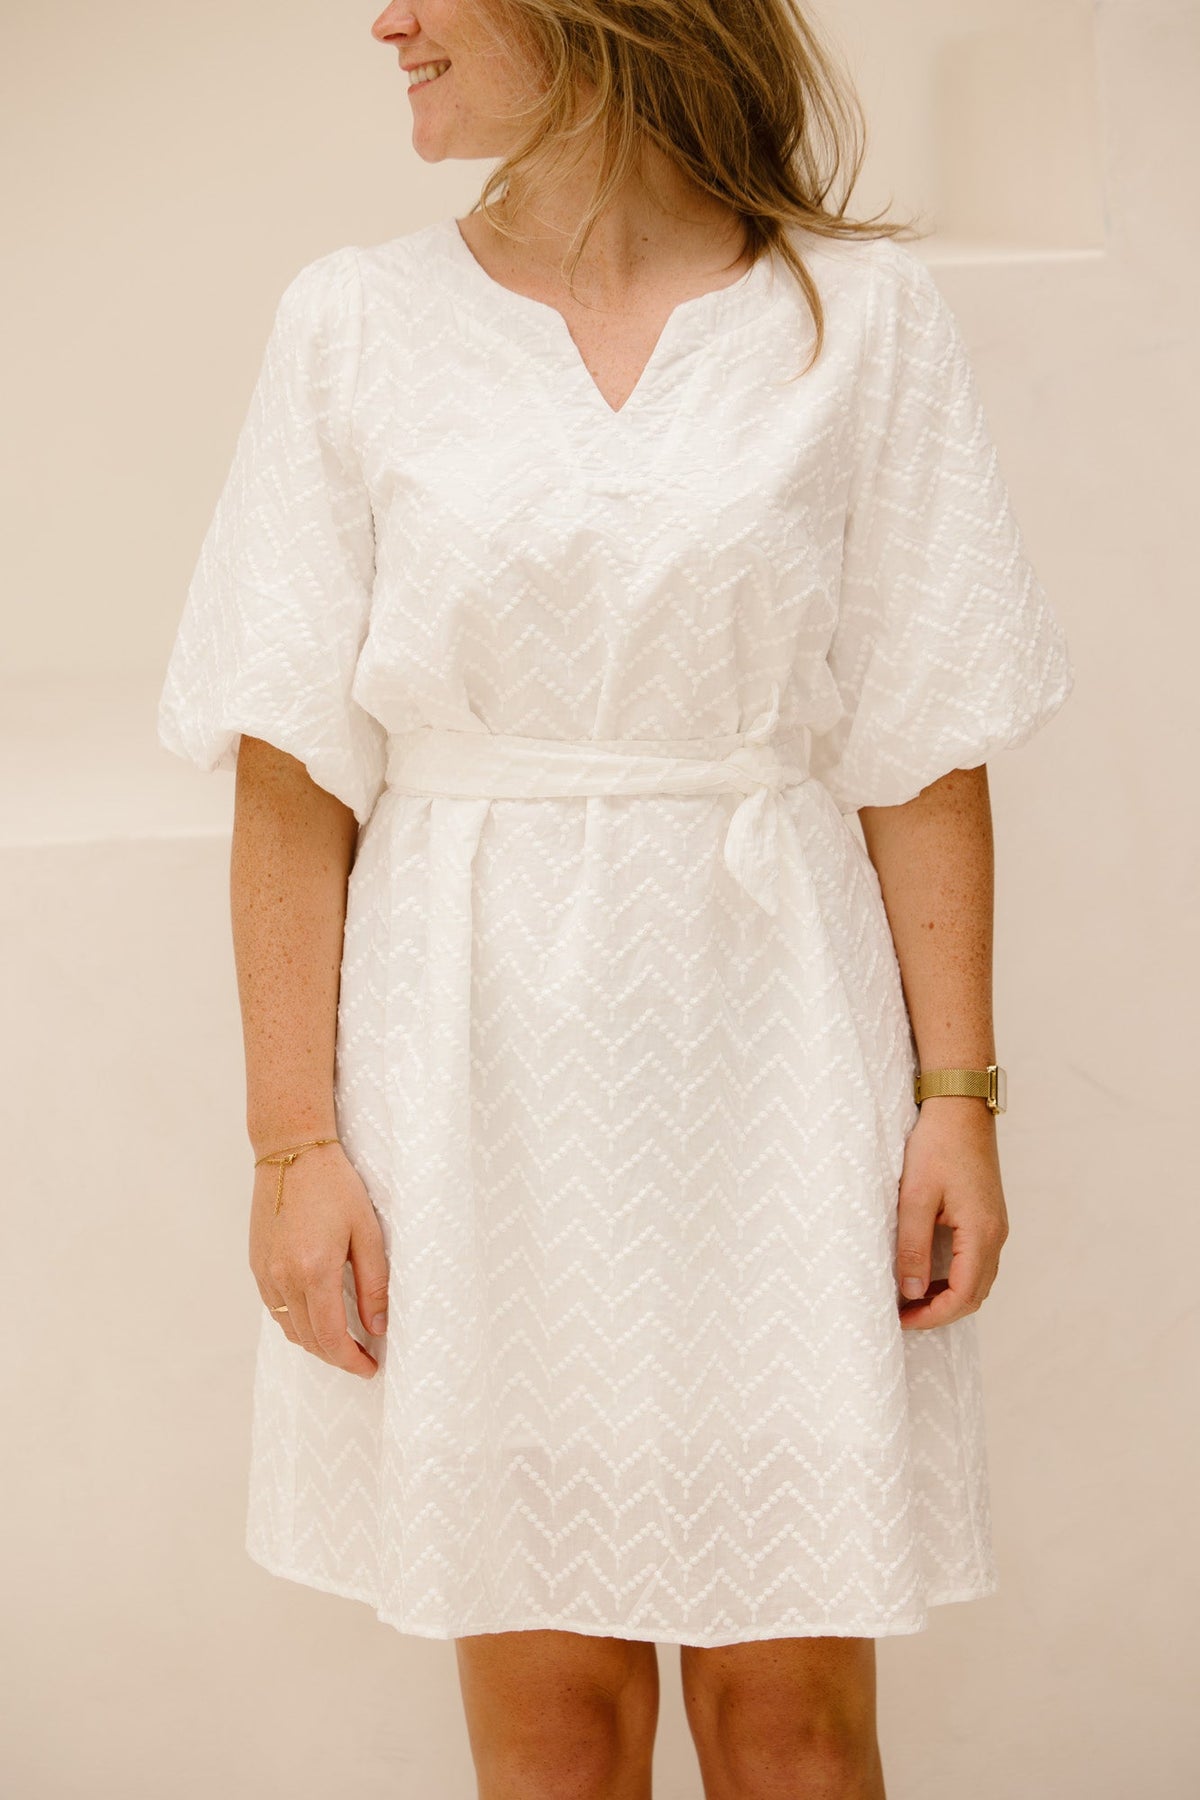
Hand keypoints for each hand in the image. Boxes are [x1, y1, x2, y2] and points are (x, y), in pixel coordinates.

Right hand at [249, 1138, 389, 1377]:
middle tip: (362, 1359)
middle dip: (337, 1357)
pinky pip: (276, 1311)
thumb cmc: (335, 1186)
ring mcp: (265, 1274)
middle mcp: (283, 1278)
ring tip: (344, 1342)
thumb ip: (374, 1284)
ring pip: (289, 1330)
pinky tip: (317, 1317)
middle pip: (309, 1340)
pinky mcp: (256, 1266)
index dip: (351, 1361)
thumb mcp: (367, 1231)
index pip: (331, 1337)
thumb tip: (377, 1327)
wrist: (291, 1152)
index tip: (370, 1369)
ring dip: (316, 1344)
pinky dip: (297, 1324)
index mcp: (314, 1271)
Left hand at [894, 1098, 1007, 1330]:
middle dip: (941, 1311)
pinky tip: (928, 1272)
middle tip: (904, 1314)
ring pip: (978, 1279)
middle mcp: (996, 1234)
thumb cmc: (936, 1146)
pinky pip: (977, 1261)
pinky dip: (955, 1277)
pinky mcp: (988, 1216)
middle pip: (975, 1294)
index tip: (902, 1319)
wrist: (960, 1107)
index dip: (933, 1315)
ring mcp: (995, 1225)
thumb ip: (913, 1247)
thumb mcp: (915, 1197)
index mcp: (981, 1233)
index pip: (963, 1295)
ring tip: (911, 1297)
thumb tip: (911, 1292)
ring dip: (948, 1295)